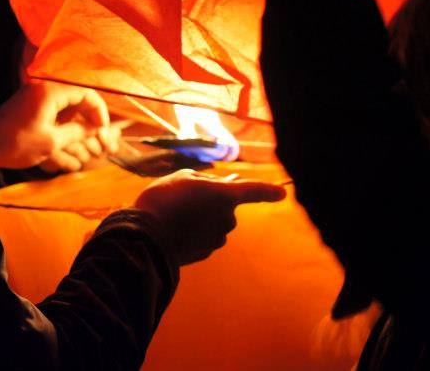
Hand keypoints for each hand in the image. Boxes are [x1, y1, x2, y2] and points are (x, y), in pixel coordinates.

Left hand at [0, 82, 122, 172]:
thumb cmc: (16, 144)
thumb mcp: (51, 142)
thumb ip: (77, 131)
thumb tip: (95, 128)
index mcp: (49, 91)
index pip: (85, 92)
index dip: (98, 110)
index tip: (102, 128)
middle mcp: (42, 87)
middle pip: (76, 95)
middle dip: (88, 115)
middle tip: (95, 134)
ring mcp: (33, 94)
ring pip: (65, 102)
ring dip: (75, 119)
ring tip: (81, 139)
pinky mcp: (27, 103)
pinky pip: (53, 106)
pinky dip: (62, 119)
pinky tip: (65, 136)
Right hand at [135, 169, 285, 265]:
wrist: (147, 237)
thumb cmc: (164, 200)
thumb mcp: (181, 177)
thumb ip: (202, 180)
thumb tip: (212, 187)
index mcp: (225, 195)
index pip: (254, 191)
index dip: (269, 191)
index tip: (281, 193)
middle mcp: (227, 218)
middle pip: (224, 206)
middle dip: (210, 201)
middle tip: (184, 197)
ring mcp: (218, 238)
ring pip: (213, 222)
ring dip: (199, 217)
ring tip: (173, 214)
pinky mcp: (206, 252)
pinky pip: (203, 237)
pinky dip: (192, 232)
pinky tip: (173, 229)